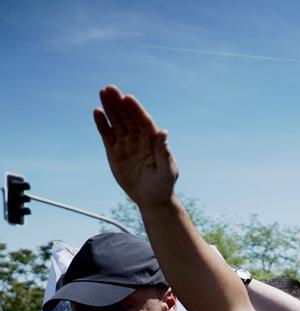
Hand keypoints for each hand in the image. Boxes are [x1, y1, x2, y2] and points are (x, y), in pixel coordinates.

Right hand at [93, 85, 177, 206]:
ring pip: (117, 122)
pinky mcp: (114, 151)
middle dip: (120, 103)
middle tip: (110, 88)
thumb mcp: (167, 171)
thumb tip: (163, 132)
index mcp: (153, 141)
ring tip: (102, 92)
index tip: (128, 98)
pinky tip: (97, 112)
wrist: (151, 198)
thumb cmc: (163, 185)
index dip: (136, 110)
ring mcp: (126, 143)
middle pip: (128, 118)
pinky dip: (102, 124)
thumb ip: (163, 152)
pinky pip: (107, 135)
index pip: (144, 122)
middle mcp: (139, 138)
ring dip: (110, 108)